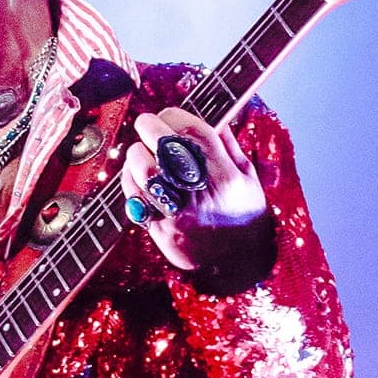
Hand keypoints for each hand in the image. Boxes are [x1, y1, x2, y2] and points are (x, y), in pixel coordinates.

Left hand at [123, 107, 274, 287]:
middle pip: (165, 145)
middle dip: (149, 126)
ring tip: (139, 152)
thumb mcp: (248, 177)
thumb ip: (229, 146)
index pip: (191, 130)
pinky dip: (130, 181)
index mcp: (225, 173)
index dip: (172, 115)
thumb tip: (213, 118)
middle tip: (145, 124)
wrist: (238, 263)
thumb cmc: (243, 215)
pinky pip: (136, 198)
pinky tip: (135, 176)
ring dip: (136, 154)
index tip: (166, 114)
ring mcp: (180, 212)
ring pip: (145, 171)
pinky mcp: (162, 230)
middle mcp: (201, 191)